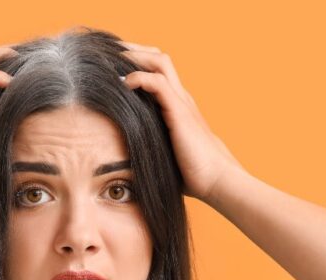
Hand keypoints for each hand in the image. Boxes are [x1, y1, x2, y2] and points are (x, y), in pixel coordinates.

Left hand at [119, 41, 248, 200]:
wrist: (217, 181)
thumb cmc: (192, 175)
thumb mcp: (163, 154)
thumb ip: (147, 145)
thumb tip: (120, 158)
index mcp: (177, 105)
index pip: (157, 71)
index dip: (136, 63)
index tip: (111, 67)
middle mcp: (180, 97)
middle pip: (157, 58)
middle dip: (132, 51)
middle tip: (108, 54)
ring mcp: (182, 102)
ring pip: (159, 62)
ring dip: (134, 56)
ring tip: (113, 59)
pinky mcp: (179, 111)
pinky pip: (158, 82)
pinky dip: (139, 77)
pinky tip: (124, 83)